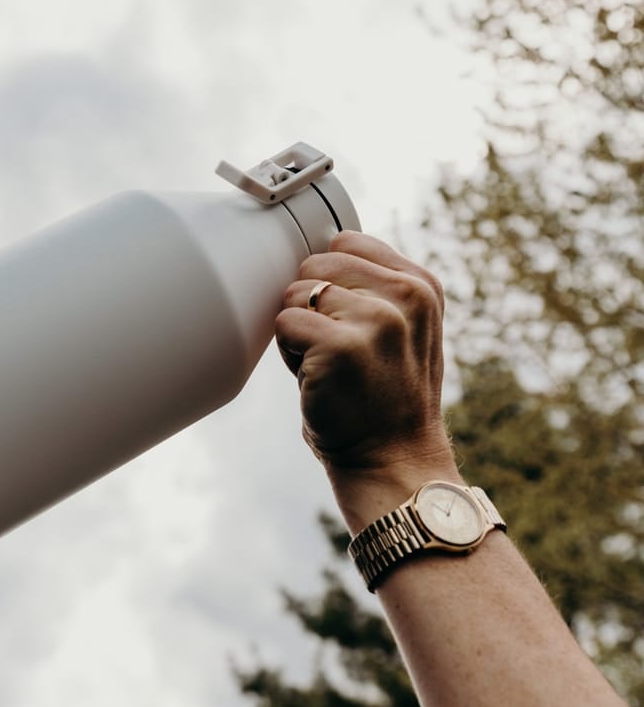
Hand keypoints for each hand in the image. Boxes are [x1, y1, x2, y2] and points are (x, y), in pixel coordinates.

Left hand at [276, 231, 458, 528]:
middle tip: (340, 352)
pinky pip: (284, 322)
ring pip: (295, 293)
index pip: (346, 242)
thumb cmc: (386, 398)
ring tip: (332, 368)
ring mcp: (375, 319)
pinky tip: (319, 379)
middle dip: (313, 306)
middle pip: (315, 263)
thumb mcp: (405, 328)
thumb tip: (321, 247)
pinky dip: (288, 353)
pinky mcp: (340, 345)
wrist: (394, 463)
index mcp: (421, 285)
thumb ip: (376, 286)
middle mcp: (406, 295)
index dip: (331, 283)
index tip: (352, 324)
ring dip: (300, 332)